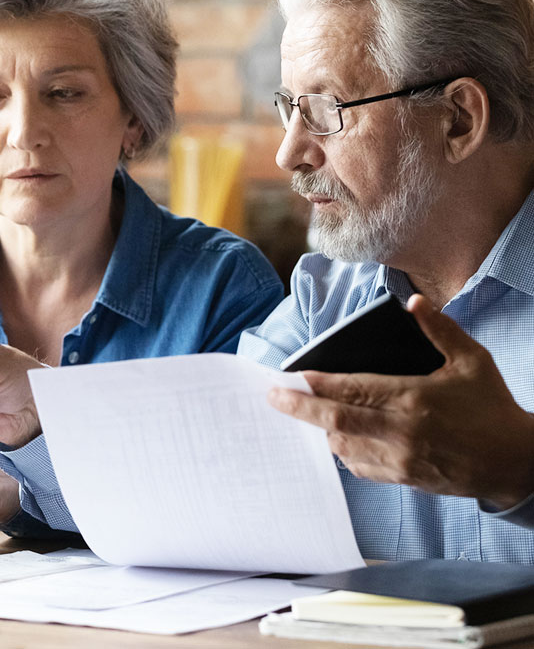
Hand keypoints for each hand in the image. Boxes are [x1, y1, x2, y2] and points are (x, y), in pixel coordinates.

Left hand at [268, 294, 533, 508]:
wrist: (516, 464)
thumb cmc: (491, 407)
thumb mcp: (471, 361)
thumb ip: (439, 329)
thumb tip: (413, 301)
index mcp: (413, 398)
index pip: (353, 390)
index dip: (319, 384)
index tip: (292, 376)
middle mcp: (401, 432)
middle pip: (335, 420)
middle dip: (299, 408)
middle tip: (272, 398)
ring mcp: (400, 460)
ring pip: (342, 446)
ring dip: (318, 429)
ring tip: (299, 412)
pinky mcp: (403, 479)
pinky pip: (359, 467)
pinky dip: (341, 451)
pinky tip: (333, 436)